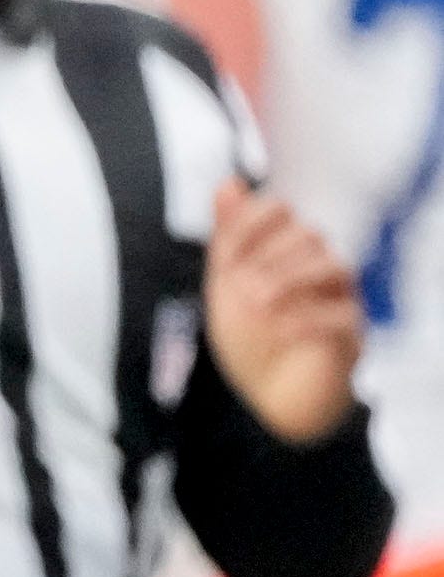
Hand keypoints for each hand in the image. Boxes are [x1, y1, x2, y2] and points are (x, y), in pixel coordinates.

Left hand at [204, 178, 362, 443]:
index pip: (278, 212)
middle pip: (308, 236)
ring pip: (334, 266)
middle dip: (270, 257)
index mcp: (283, 249)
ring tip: (256, 305)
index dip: (251, 223)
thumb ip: (228, 236)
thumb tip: (229, 183)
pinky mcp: (351, 333)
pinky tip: (278, 329)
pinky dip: (307, 318)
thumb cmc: (248, 336)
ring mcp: (339, 297)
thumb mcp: (225, 284)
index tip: (226, 256)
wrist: (264, 393)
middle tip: (242, 289)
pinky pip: (344, 314)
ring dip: (289, 281)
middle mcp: (316, 266)